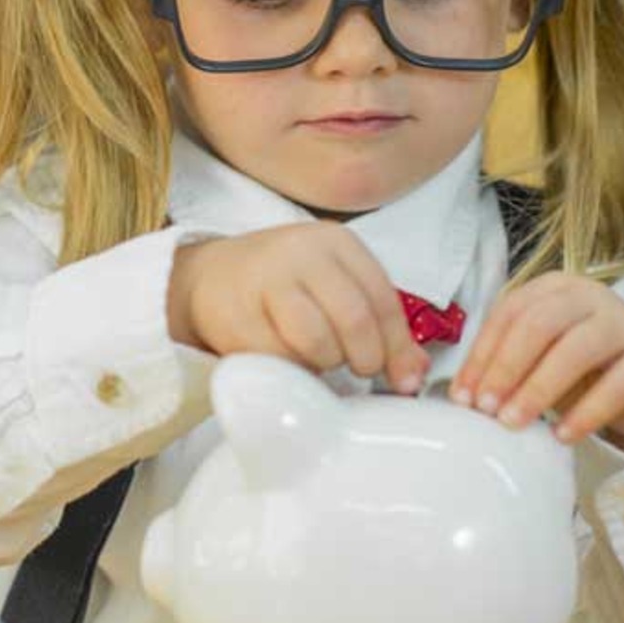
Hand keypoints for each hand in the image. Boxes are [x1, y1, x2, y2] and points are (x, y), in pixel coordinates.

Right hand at [169, 223, 432, 391]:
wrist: (211, 279)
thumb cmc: (284, 286)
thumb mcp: (335, 288)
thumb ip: (377, 324)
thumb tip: (412, 376)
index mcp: (336, 242)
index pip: (382, 300)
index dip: (397, 347)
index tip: (402, 379)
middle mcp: (301, 253)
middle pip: (354, 321)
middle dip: (365, 359)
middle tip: (357, 371)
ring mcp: (264, 281)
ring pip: (317, 342)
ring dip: (325, 365)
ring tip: (317, 359)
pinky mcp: (235, 315)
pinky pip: (278, 359)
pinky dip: (290, 370)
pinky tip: (286, 359)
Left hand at [450, 272, 623, 453]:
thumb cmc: (580, 368)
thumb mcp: (538, 358)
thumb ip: (503, 364)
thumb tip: (462, 395)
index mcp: (554, 288)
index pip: (509, 314)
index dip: (481, 355)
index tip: (462, 396)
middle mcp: (591, 296)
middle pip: (538, 325)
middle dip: (505, 368)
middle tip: (485, 409)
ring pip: (575, 350)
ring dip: (538, 389)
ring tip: (513, 422)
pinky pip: (617, 385)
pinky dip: (585, 413)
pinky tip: (561, 435)